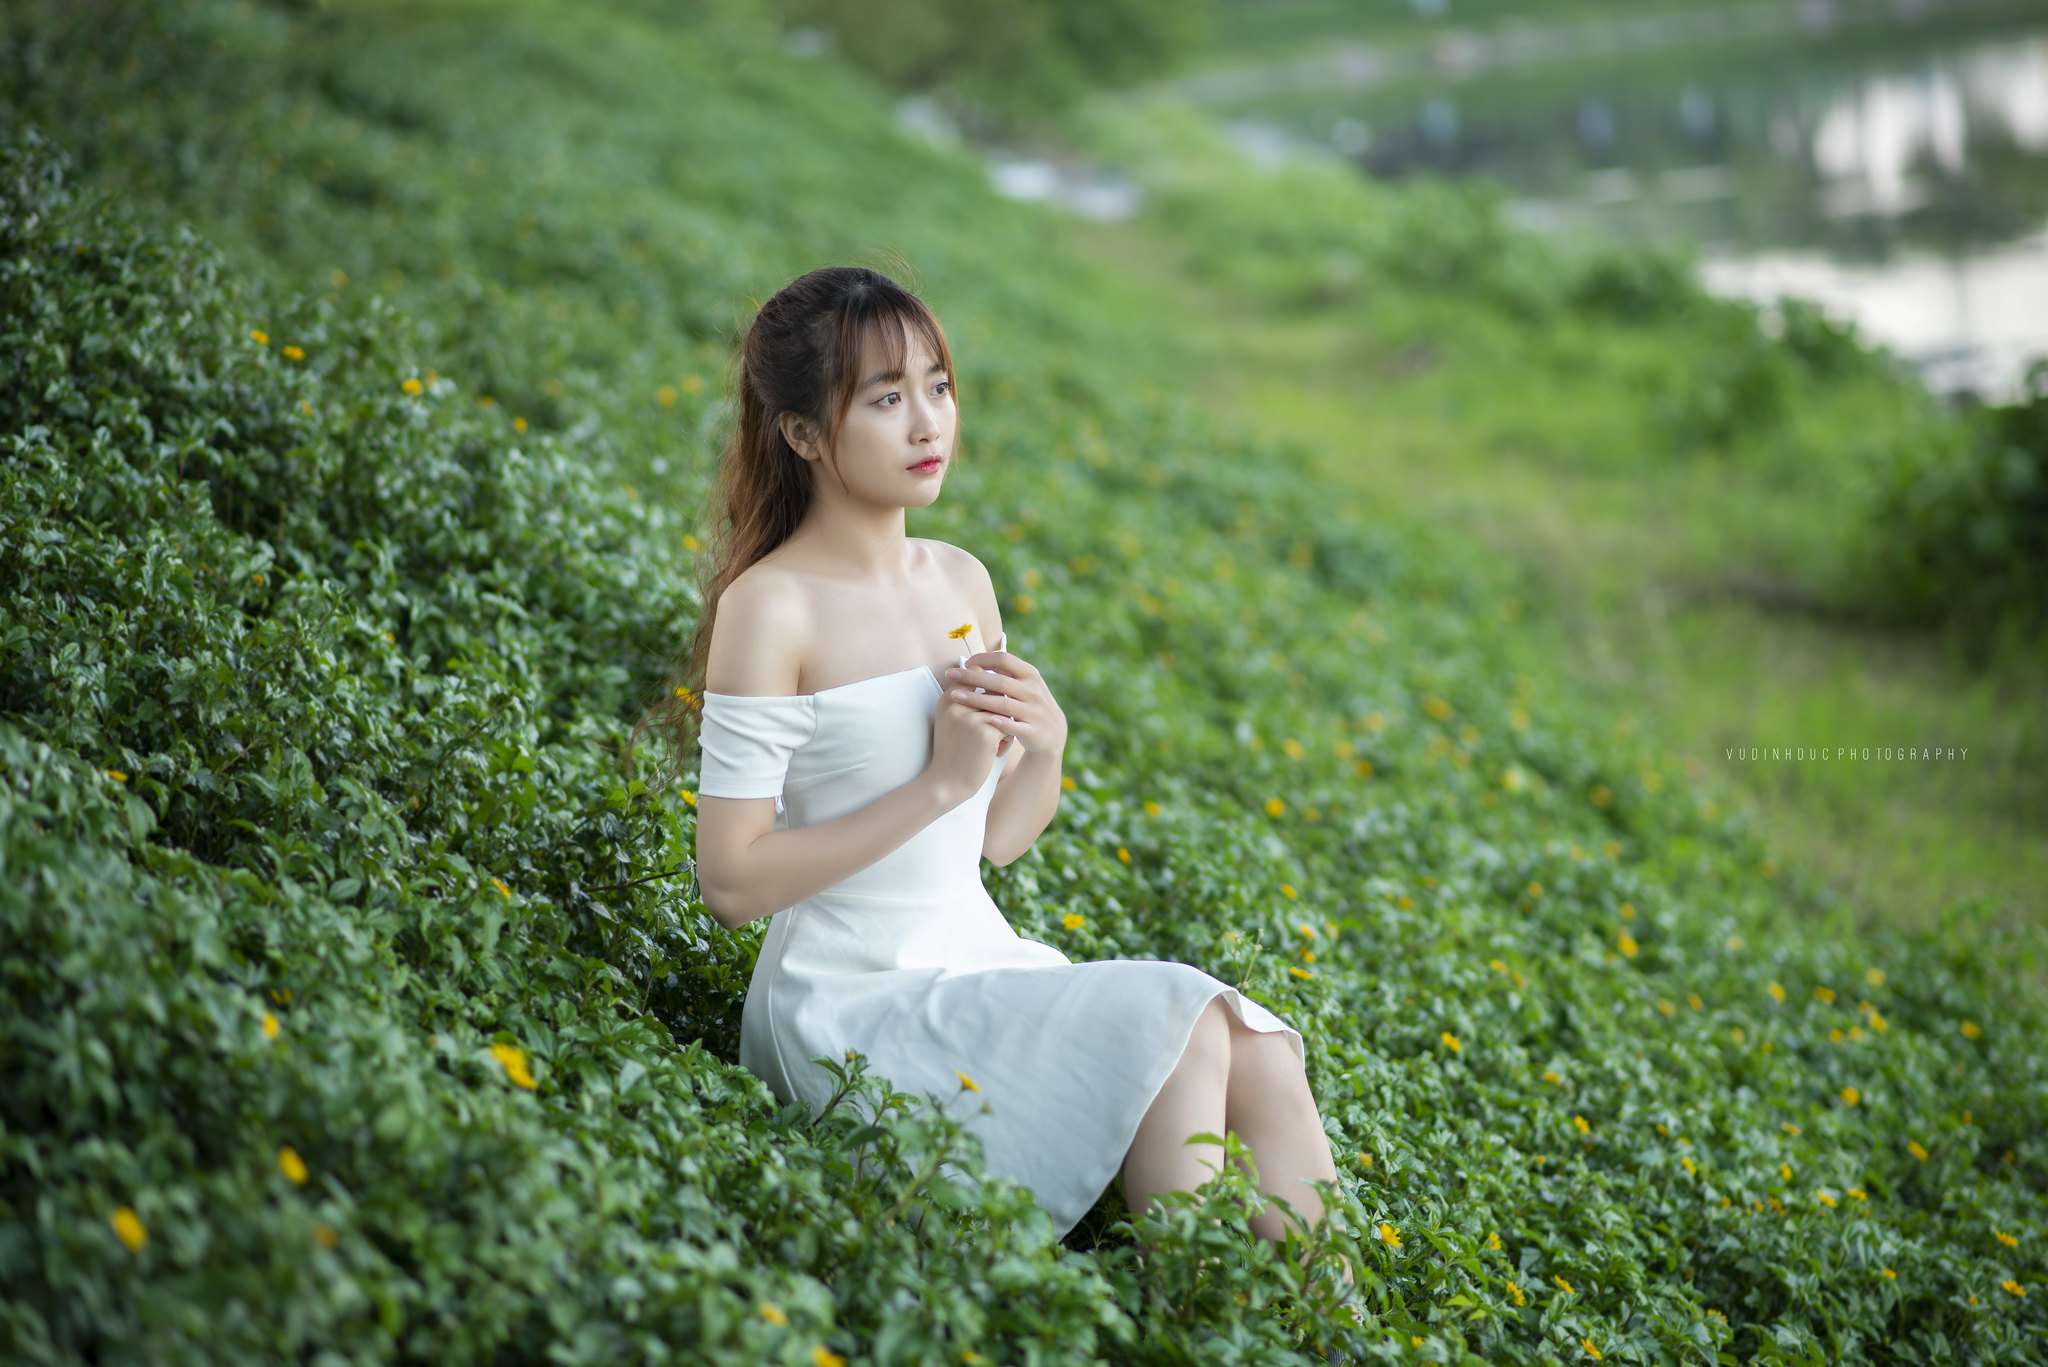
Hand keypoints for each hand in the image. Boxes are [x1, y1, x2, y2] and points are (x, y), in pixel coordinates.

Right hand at [926, 688, 1007, 807]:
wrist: (947, 783)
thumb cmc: (955, 751)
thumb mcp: (953, 721)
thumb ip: (968, 699)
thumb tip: (996, 681)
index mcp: (947, 698)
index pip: (975, 676)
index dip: (988, 692)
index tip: (986, 713)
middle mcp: (957, 704)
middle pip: (994, 692)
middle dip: (999, 711)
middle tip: (989, 733)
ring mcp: (971, 717)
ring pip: (1004, 710)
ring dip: (1004, 727)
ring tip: (992, 744)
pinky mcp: (986, 732)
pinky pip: (1008, 727)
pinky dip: (1006, 741)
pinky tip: (993, 753)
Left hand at [941, 650, 1067, 759]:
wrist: (1054, 733)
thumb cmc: (1029, 704)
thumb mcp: (1025, 683)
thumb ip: (1005, 672)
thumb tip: (976, 659)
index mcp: (1030, 675)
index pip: (1004, 659)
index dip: (982, 659)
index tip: (965, 663)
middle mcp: (1033, 691)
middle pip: (999, 681)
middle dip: (972, 677)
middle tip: (950, 674)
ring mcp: (1034, 711)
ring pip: (1003, 704)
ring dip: (977, 699)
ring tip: (955, 696)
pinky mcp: (1033, 731)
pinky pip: (1014, 727)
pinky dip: (1000, 724)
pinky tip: (983, 720)